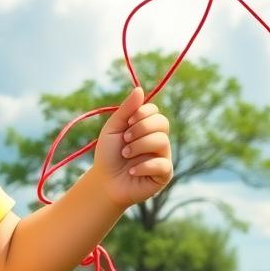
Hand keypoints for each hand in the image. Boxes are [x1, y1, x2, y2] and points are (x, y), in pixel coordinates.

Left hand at [92, 85, 172, 208]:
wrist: (105, 181)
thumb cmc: (109, 155)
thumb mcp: (113, 129)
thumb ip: (126, 110)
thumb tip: (139, 89)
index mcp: (147, 128)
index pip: (155, 111)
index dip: (142, 113)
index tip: (127, 122)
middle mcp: (158, 140)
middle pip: (162, 123)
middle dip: (140, 129)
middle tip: (125, 139)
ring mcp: (163, 157)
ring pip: (162, 141)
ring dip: (139, 146)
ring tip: (125, 155)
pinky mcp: (165, 174)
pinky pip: (162, 164)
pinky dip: (143, 166)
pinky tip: (131, 171)